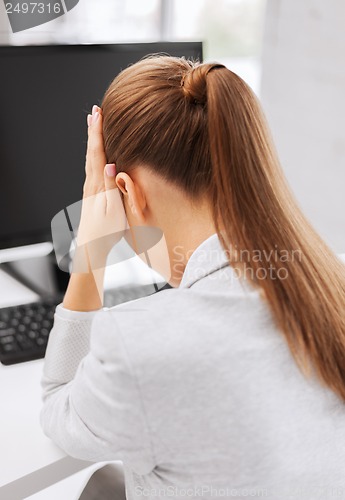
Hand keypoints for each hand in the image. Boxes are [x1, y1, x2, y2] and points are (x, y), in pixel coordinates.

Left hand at [72, 105, 127, 272]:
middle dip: (93, 131)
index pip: (97, 153)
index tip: (99, 114)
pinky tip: (96, 154)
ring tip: (93, 126)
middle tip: (95, 112)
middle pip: (91, 152)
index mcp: (97, 185)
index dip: (98, 132)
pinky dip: (93, 154)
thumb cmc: (106, 232)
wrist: (91, 248)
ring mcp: (90, 189)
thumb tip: (110, 164)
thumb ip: (111, 187)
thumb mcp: (113, 211)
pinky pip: (92, 167)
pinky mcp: (92, 195)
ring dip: (92, 141)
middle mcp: (90, 184)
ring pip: (90, 158)